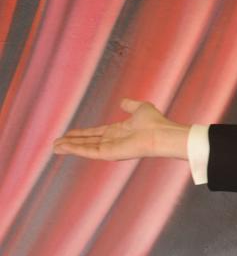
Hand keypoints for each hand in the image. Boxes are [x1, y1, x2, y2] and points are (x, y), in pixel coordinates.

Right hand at [52, 98, 190, 160]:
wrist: (161, 134)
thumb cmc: (155, 122)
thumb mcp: (140, 108)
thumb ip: (130, 105)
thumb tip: (123, 102)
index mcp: (119, 131)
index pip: (95, 133)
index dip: (81, 134)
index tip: (68, 134)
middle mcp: (113, 141)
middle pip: (87, 142)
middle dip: (71, 142)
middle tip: (56, 143)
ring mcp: (111, 148)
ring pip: (85, 148)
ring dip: (70, 147)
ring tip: (55, 147)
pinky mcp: (109, 153)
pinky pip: (89, 151)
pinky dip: (76, 149)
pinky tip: (63, 147)